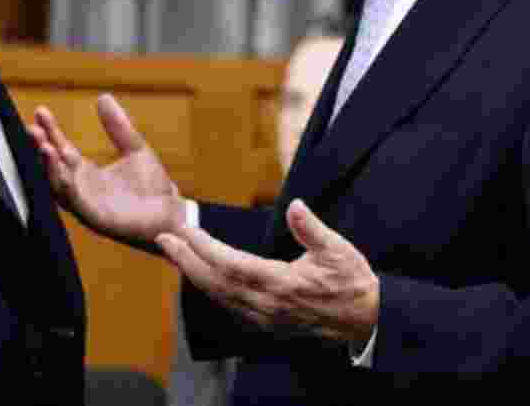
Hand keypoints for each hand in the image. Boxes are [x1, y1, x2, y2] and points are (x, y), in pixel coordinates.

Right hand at [28, 94, 186, 244]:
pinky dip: (67, 187)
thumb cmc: (152, 186)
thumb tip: (104, 97)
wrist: (172, 214)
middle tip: (32, 129)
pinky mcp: (96, 219)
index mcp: (86, 172)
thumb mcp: (134, 148)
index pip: (61, 148)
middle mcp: (81, 188)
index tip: (41, 112)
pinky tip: (64, 172)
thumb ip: (118, 126)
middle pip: (53, 167)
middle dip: (41, 148)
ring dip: (49, 167)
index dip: (50, 131)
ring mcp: (86, 204)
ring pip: (58, 185)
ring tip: (44, 146)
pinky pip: (76, 203)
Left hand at [156, 199, 378, 345]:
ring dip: (194, 274)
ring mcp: (265, 318)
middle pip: (216, 283)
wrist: (366, 321)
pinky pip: (230, 307)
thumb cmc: (352, 281)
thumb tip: (295, 204)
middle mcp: (267, 305)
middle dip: (186, 260)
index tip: (186, 230)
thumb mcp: (338, 249)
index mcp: (281, 284)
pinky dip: (211, 290)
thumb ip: (312, 228)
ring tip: (175, 253)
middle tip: (163, 239)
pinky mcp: (267, 325)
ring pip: (219, 297)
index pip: (232, 264)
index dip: (205, 248)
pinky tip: (201, 277)